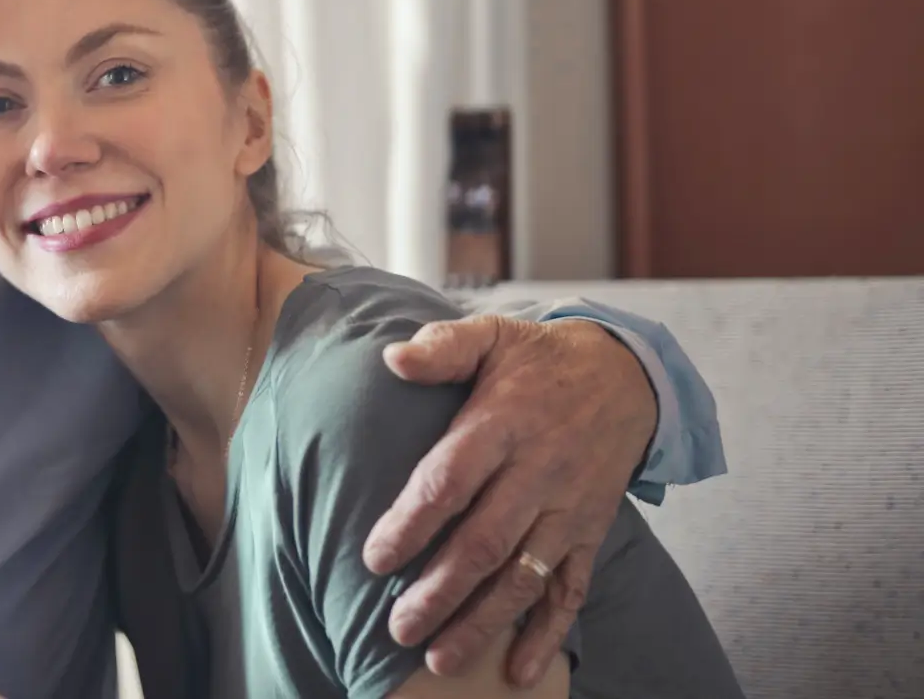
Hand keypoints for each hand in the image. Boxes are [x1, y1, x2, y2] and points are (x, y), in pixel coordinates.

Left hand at [363, 315, 656, 687]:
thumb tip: (392, 359)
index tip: (375, 559)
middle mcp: (538, 473)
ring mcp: (569, 508)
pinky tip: (520, 671)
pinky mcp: (591, 532)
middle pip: (485, 541)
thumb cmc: (538, 360)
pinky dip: (548, 633)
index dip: (412, 522)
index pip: (451, 481)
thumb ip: (442, 348)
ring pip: (524, 576)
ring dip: (484, 623)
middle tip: (399, 629)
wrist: (626, 375)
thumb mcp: (492, 336)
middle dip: (441, 591)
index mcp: (503, 424)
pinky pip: (572, 589)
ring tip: (440, 660)